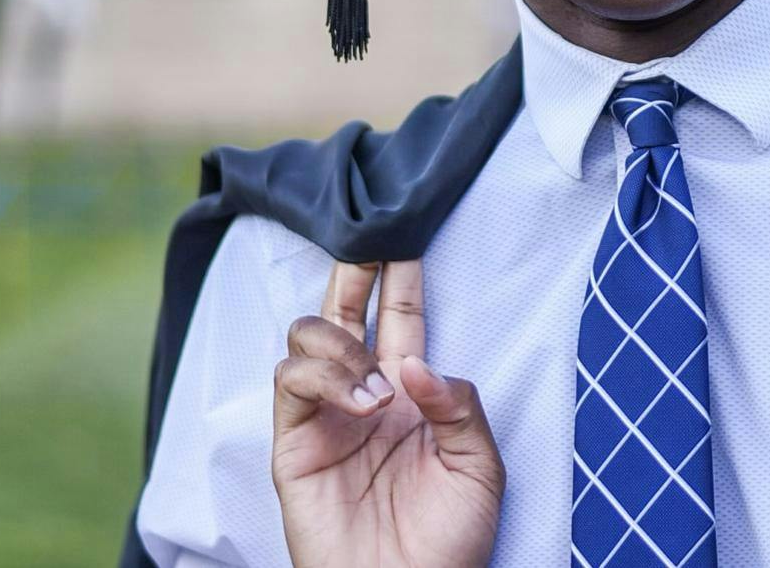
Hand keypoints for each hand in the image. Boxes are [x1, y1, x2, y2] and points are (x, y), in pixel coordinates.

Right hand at [271, 259, 505, 567]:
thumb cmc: (450, 541)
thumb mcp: (480, 466)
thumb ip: (459, 406)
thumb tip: (416, 363)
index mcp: (411, 393)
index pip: (400, 317)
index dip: (400, 276)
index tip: (405, 233)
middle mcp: (363, 394)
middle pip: (345, 310)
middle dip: (353, 270)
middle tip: (368, 241)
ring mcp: (324, 416)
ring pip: (308, 335)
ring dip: (342, 343)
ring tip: (377, 391)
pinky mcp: (293, 444)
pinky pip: (289, 381)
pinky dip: (323, 377)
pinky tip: (361, 403)